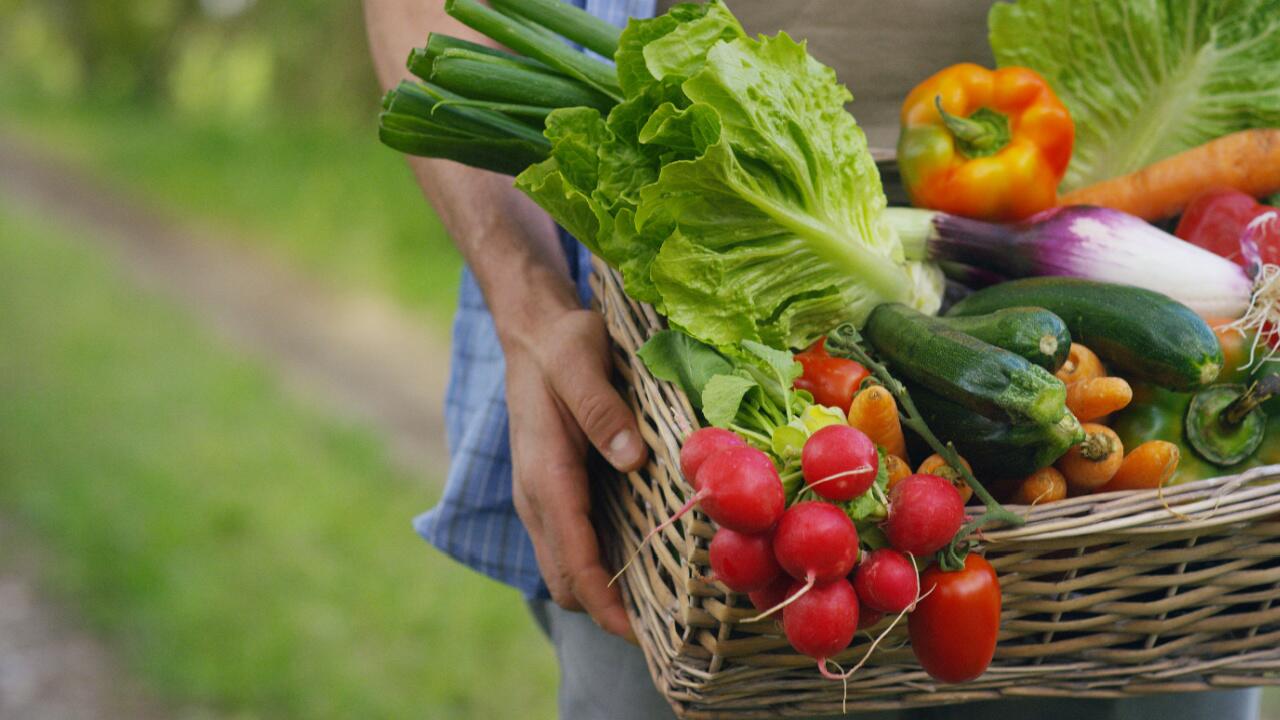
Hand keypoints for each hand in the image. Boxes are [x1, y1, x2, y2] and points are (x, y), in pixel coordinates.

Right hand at [505, 306, 647, 638]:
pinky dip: (600, 566)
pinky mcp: (553, 491)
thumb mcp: (581, 360)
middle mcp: (536, 498)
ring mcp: (541, 498)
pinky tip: (643, 562)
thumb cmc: (561, 343)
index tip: (642, 635)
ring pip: (566, 569)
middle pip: (566, 581)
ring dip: (604, 594)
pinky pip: (573, 545)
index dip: (605, 605)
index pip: (572, 561)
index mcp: (544, 475)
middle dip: (608, 612)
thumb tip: (631, 459)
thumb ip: (600, 409)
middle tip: (668, 626)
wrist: (532, 330)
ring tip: (662, 605)